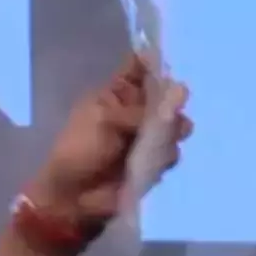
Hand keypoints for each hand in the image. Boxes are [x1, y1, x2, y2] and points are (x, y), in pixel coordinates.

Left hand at [27, 53, 192, 234]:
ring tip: (148, 147)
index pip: (140, 68)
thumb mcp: (104, 119)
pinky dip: (162, 158)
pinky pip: (171, 152)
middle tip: (166, 116)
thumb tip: (181, 92)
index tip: (168, 63)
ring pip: (176, 126)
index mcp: (115, 94)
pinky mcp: (153, 161)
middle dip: (171, 105)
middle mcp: (135, 111)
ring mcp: (146, 137)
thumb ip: (142, 109)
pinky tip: (146, 164)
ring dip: (168, 135)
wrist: (74, 194)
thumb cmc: (80, 149)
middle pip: (168, 97)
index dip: (154, 61)